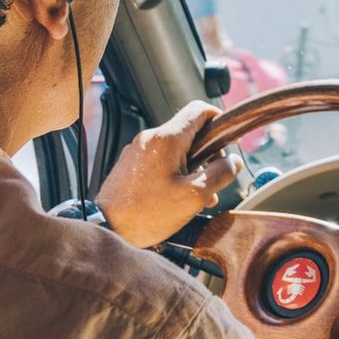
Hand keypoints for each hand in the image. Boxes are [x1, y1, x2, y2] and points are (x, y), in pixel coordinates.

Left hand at [94, 100, 236, 247]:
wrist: (105, 229)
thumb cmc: (146, 214)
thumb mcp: (194, 196)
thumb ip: (220, 174)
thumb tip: (233, 162)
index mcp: (167, 139)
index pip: (200, 110)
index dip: (219, 119)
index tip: (228, 139)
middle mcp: (150, 139)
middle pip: (189, 133)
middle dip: (207, 155)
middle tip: (213, 179)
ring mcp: (137, 152)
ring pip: (175, 150)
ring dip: (191, 168)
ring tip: (196, 197)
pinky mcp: (130, 166)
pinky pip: (159, 162)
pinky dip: (173, 174)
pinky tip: (176, 199)